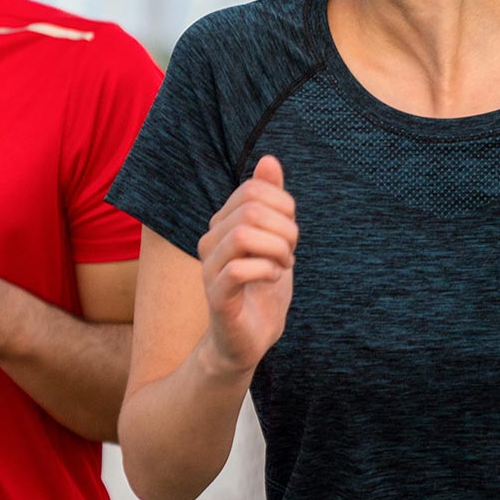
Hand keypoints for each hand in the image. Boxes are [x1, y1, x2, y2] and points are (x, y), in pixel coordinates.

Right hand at [196, 155, 297, 376]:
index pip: (253, 190)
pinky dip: (267, 270)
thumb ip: (271, 201)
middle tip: (290, 253)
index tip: (290, 233)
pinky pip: (238, 270)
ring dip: (277, 250)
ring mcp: (209, 269)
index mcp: (222, 223)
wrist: (249, 339)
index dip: (283, 207)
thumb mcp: (275, 238)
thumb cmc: (261, 288)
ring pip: (242, 235)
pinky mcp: (217, 297)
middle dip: (285, 230)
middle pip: (251, 210)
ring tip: (282, 265)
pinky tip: (273, 278)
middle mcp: (209, 241)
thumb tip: (269, 160)